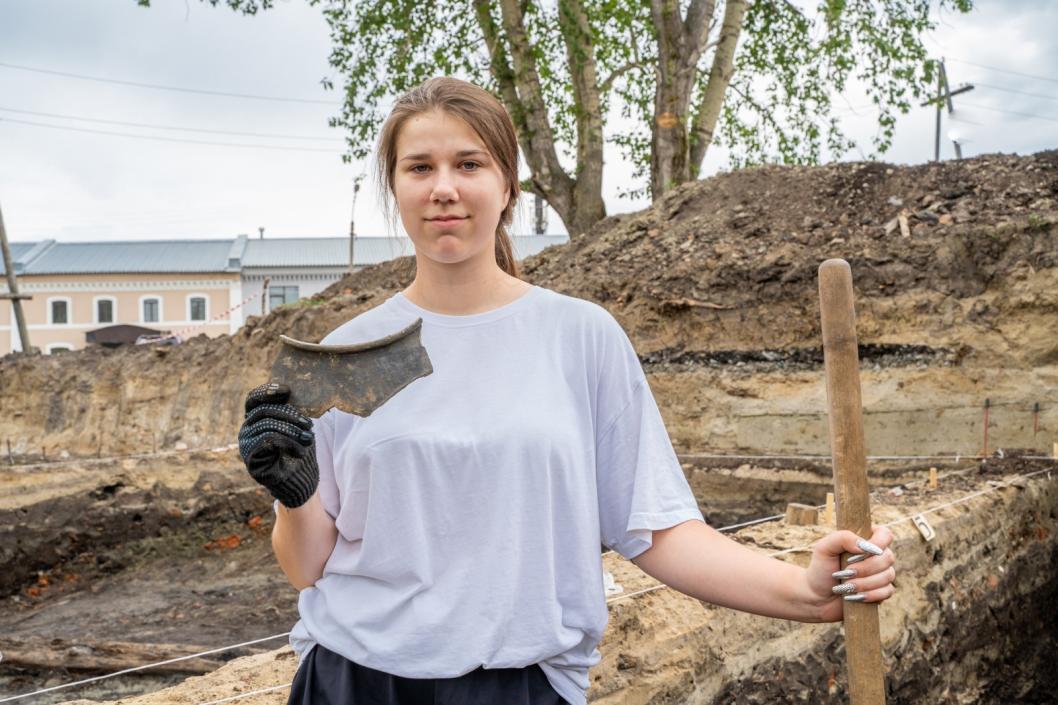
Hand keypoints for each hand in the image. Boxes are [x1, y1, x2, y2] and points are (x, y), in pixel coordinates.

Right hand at [238, 382, 318, 508]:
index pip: (254, 399)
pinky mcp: (250, 459)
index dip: (267, 391)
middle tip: (309, 425)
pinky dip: (287, 442)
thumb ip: (289, 411)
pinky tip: (300, 451)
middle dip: (290, 416)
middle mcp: (246, 429)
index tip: (286, 390)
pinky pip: (267, 441)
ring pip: (267, 425)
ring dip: (292, 430)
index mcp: (256, 419)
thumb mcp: (296, 426)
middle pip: (264, 410)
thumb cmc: (299, 451)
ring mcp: (245, 444)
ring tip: (308, 439)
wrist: (300, 481)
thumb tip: (289, 392)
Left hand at [803, 524, 896, 622]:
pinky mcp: (882, 591)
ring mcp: (881, 573)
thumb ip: (843, 538)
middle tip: (845, 573)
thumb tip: (865, 545)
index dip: (878, 543)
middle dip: (865, 568)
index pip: (885, 534)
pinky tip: (856, 596)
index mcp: (865, 539)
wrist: (818, 596)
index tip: (860, 553)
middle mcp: (876, 555)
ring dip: (865, 583)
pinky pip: (888, 591)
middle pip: (888, 557)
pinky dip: (871, 594)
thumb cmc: (821, 568)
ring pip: (888, 575)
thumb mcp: (824, 548)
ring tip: (846, 586)